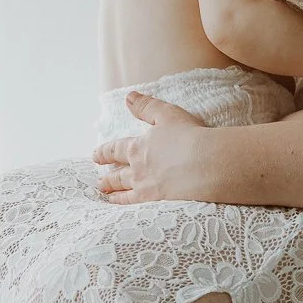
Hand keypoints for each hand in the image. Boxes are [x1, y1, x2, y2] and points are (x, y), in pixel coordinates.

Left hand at [93, 95, 210, 203]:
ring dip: (112, 190)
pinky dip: (121, 203)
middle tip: (99, 180)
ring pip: (122, 189)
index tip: (96, 156)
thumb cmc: (189, 136)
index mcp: (138, 147)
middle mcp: (137, 168)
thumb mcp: (166, 114)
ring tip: (104, 192)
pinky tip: (116, 205)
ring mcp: (144, 186)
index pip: (116, 150)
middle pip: (117, 173)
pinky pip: (132, 203)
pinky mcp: (155, 200)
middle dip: (107, 175)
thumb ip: (146, 106)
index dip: (105, 153)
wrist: (205, 163)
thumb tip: (128, 98)